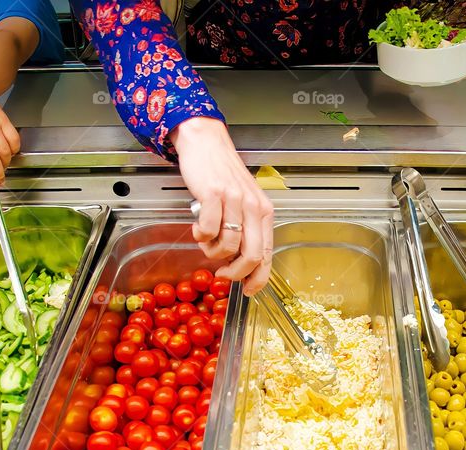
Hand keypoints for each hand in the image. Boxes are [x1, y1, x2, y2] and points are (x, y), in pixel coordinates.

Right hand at [171, 117, 273, 295]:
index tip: (249, 290)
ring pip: (227, 245)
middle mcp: (253, 206)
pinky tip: (199, 226)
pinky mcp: (214, 194)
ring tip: (207, 240)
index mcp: (264, 212)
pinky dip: (200, 235)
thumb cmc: (223, 175)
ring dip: (212, 251)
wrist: (206, 144)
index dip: (258, 278)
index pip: (267, 254)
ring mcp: (235, 200)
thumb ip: (245, 229)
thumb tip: (239, 262)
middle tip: (223, 272)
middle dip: (235, 272)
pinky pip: (208, 230)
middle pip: (251, 256)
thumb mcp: (244, 202)